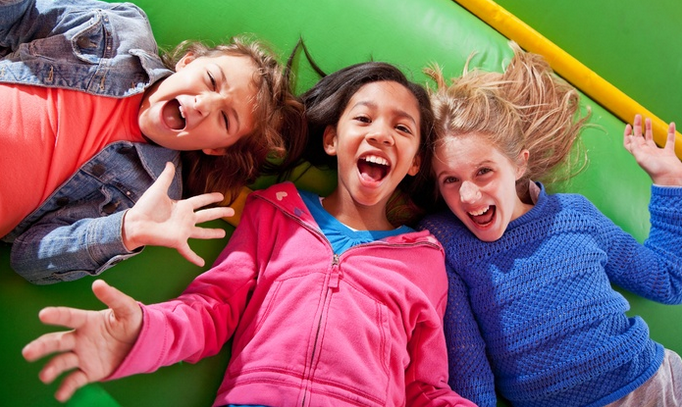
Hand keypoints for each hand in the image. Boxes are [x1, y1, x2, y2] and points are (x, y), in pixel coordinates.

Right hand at [22, 280, 141, 401]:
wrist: (141, 343)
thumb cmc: (131, 322)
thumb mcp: (126, 309)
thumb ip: (113, 297)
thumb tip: (98, 284)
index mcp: (87, 321)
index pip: (69, 317)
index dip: (57, 315)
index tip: (43, 314)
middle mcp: (79, 338)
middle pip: (57, 341)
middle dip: (42, 347)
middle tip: (29, 352)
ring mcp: (82, 356)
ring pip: (62, 362)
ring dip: (52, 368)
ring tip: (45, 375)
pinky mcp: (88, 372)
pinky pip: (74, 380)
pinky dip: (66, 388)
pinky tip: (60, 395)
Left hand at [122, 162, 234, 265]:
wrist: (135, 223)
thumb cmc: (145, 207)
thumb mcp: (158, 189)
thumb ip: (166, 177)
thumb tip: (170, 163)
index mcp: (183, 206)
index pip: (201, 200)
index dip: (211, 198)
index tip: (221, 196)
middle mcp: (186, 219)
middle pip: (207, 215)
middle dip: (220, 213)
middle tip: (232, 211)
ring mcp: (183, 231)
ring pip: (202, 232)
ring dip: (212, 234)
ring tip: (223, 234)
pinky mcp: (178, 241)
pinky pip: (188, 251)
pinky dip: (194, 258)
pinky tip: (201, 264)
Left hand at [624, 114, 681, 185]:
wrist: (670, 178)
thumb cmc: (655, 170)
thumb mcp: (641, 159)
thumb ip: (636, 148)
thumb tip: (631, 138)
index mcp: (639, 154)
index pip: (629, 142)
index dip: (627, 134)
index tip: (628, 125)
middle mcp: (646, 152)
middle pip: (639, 137)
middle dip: (637, 127)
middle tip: (637, 116)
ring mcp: (657, 152)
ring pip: (652, 138)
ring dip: (649, 128)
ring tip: (648, 119)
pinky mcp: (668, 153)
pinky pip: (669, 140)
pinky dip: (670, 132)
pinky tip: (671, 124)